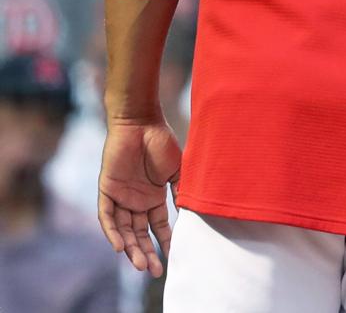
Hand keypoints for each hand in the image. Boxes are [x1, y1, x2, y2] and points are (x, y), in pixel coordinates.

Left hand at [98, 117, 181, 276]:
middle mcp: (136, 201)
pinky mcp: (107, 191)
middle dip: (146, 253)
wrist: (141, 122)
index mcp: (154, 197)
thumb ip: (181, 191)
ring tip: (139, 265)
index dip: (165, 242)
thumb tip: (191, 214)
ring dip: (131, 249)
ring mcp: (121, 197)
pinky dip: (113, 232)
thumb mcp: (178, 170)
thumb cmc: (162, 142)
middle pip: (140, 234)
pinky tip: (121, 247)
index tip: (172, 257)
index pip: (158, 226)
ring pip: (124, 230)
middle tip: (153, 271)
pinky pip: (107, 217)